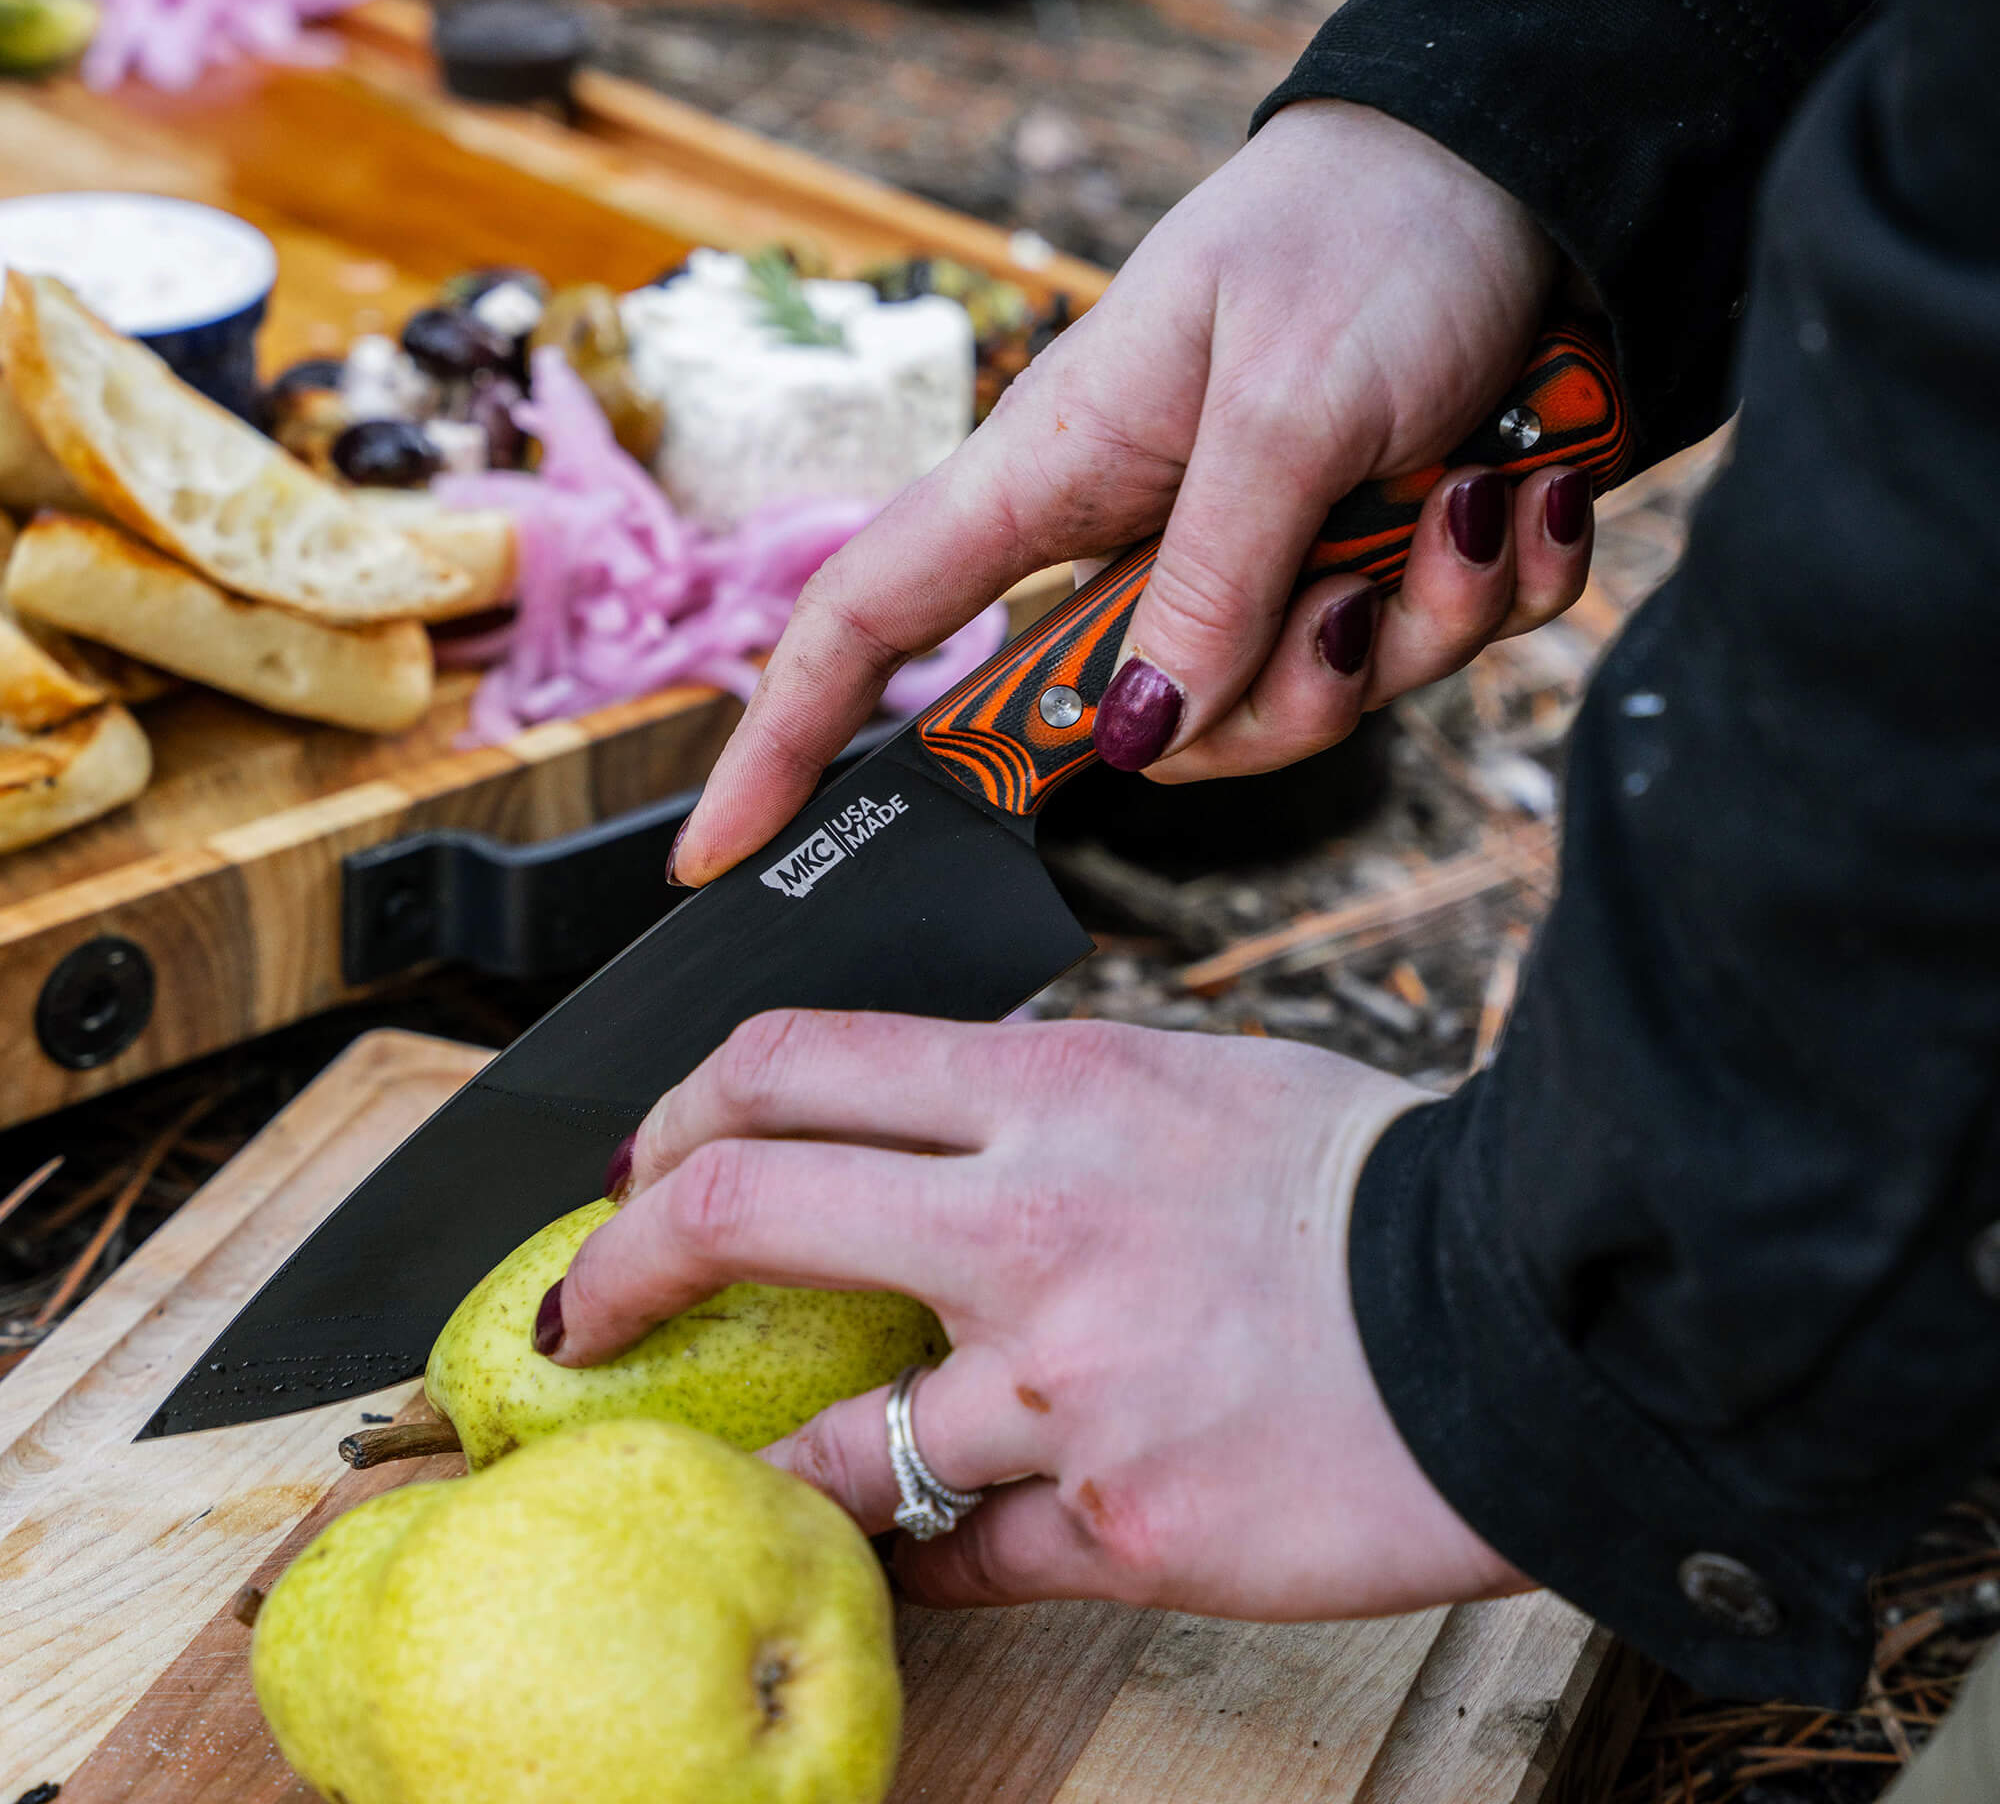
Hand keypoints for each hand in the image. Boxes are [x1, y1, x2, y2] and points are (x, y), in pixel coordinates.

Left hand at [544, 1012, 1530, 1618]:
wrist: (1532, 1320)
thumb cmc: (1370, 1183)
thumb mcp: (1194, 1089)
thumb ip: (1046, 1118)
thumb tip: (927, 1151)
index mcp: (1055, 1091)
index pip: (793, 1063)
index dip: (680, 1113)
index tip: (643, 1164)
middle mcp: (1031, 1228)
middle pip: (741, 1211)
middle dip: (620, 1268)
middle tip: (586, 1316)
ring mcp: (1064, 1389)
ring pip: (828, 1448)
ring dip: (767, 1464)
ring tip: (754, 1476)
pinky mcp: (1117, 1530)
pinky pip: (959, 1561)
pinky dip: (924, 1553)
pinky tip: (929, 1544)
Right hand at [672, 99, 1579, 885]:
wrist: (1525, 173)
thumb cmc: (1369, 236)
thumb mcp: (1284, 404)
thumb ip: (1208, 581)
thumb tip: (1138, 735)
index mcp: (1058, 472)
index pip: (873, 617)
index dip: (788, 736)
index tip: (725, 846)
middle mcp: (1137, 537)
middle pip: (1140, 725)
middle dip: (1278, 701)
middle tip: (1362, 592)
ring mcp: (1247, 564)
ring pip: (1290, 709)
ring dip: (1416, 626)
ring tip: (1473, 497)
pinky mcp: (1351, 568)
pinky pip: (1410, 660)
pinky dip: (1487, 590)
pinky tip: (1522, 492)